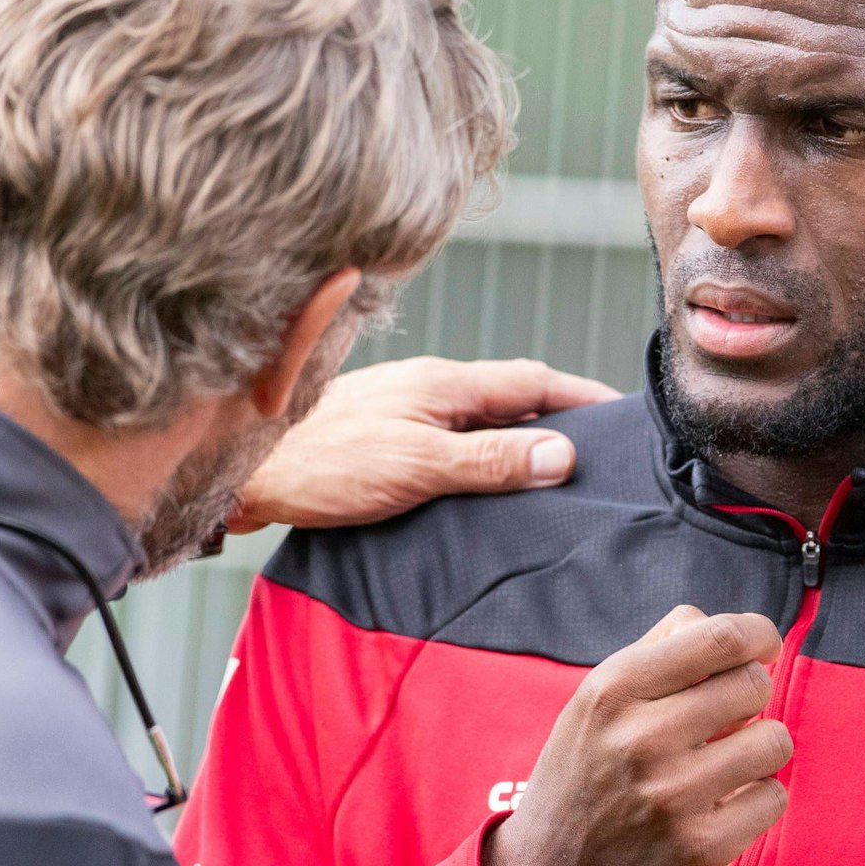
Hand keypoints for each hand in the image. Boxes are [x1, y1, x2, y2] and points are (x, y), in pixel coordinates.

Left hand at [233, 357, 618, 530]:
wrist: (242, 469)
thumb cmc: (322, 465)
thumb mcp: (418, 466)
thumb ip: (491, 460)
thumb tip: (563, 452)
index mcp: (446, 384)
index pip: (534, 381)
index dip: (582, 397)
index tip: (622, 415)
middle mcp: (428, 388)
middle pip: (511, 397)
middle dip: (557, 417)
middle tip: (597, 452)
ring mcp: (403, 408)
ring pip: (479, 417)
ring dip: (517, 437)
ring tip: (549, 475)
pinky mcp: (381, 434)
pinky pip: (450, 436)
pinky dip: (481, 453)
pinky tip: (479, 484)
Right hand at [481, 606, 791, 865]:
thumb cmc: (583, 775)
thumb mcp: (595, 702)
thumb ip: (659, 652)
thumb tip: (735, 630)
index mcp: (613, 690)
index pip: (718, 638)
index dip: (757, 634)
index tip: (763, 645)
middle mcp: (641, 738)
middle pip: (753, 685)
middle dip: (752, 695)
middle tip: (727, 718)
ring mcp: (672, 797)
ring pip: (773, 740)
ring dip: (759, 749)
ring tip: (726, 763)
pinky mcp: (699, 851)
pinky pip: (772, 797)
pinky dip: (756, 800)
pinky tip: (721, 806)